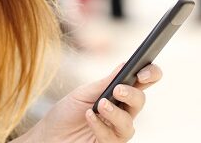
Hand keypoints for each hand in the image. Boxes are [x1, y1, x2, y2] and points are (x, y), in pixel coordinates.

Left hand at [28, 63, 162, 142]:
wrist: (50, 135)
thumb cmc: (67, 112)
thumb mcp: (84, 93)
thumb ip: (105, 83)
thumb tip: (125, 65)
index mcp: (119, 93)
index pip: (143, 82)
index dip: (151, 74)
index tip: (143, 72)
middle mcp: (122, 112)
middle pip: (140, 101)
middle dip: (133, 94)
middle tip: (119, 90)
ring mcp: (116, 131)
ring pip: (128, 125)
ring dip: (115, 113)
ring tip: (101, 105)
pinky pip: (112, 138)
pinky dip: (100, 126)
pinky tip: (89, 116)